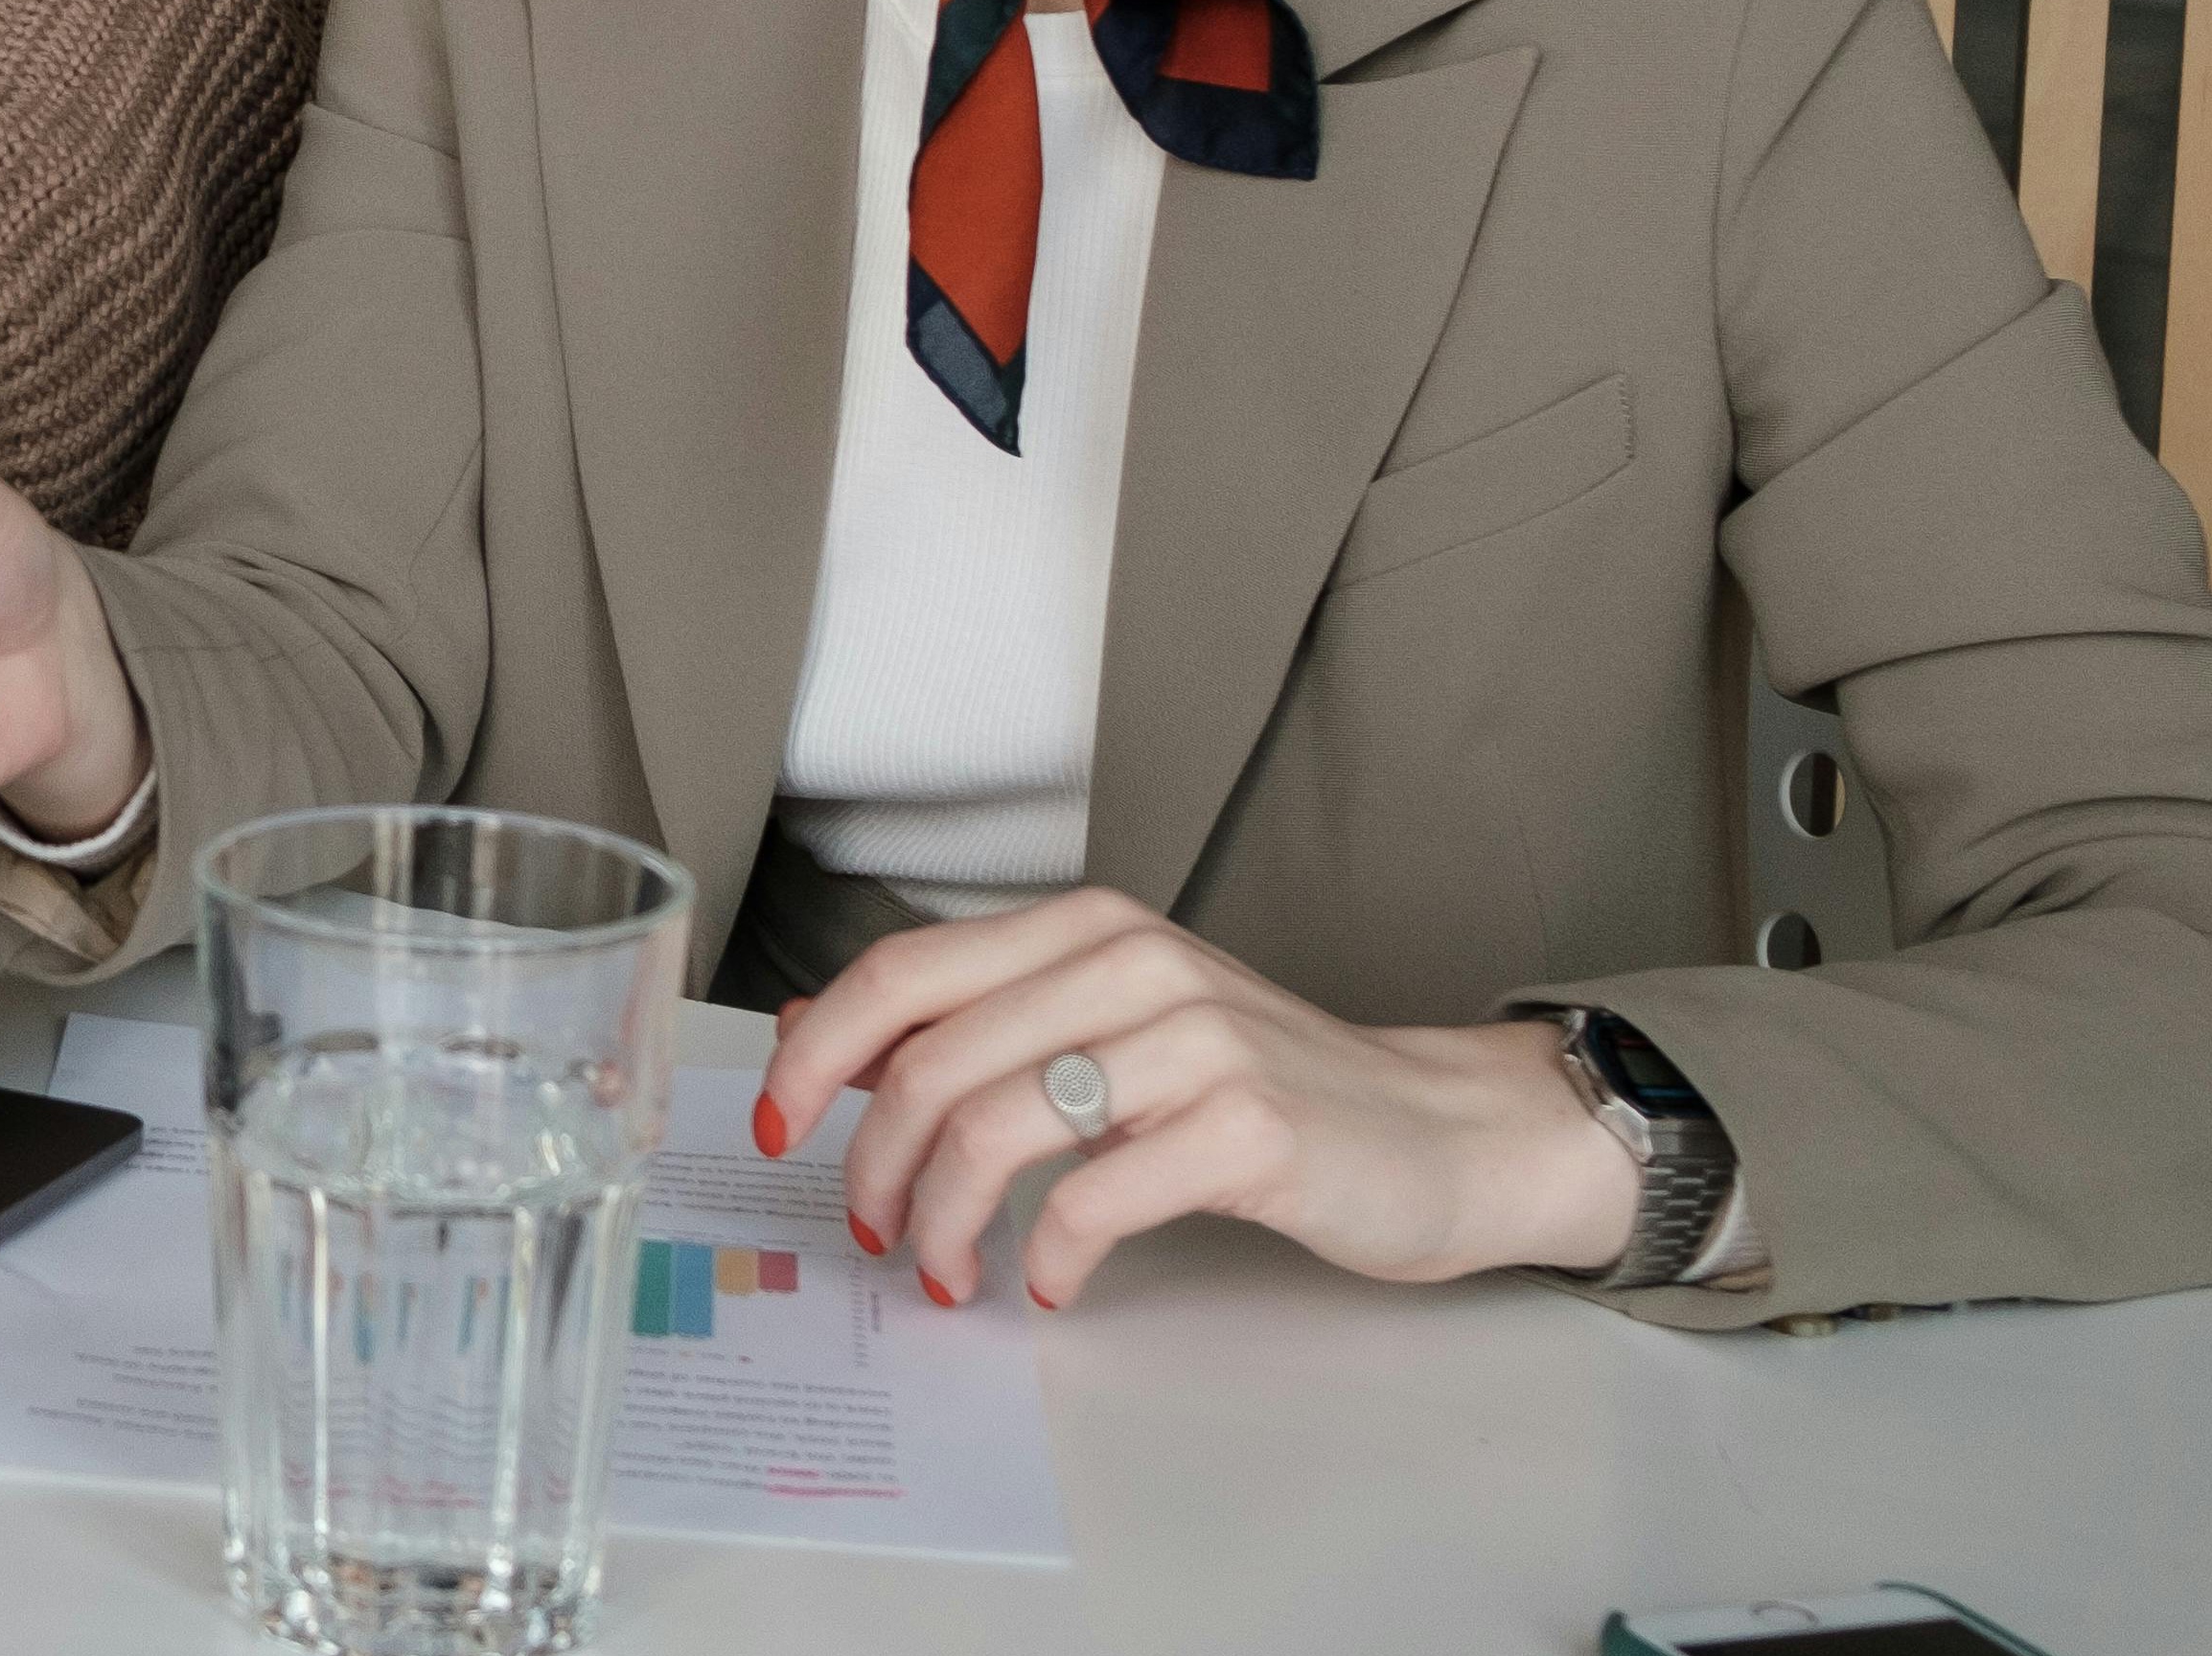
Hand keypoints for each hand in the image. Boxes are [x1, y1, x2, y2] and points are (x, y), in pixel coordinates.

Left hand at [753, 888, 1639, 1308]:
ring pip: (993, 1133)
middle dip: (872, 1165)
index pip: (901, 972)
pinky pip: (1091, 1201)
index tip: (775, 1124)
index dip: (816, 1052)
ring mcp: (1194, 1041)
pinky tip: (1054, 1283)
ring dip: (945, 1224)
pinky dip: (1050, 1258)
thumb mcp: (1106, 1026)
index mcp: (1084, 928)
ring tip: (949, 1272)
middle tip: (875, 1233)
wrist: (1437, 1132)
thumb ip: (975, 1022)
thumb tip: (813, 1034)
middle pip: (931, 1064)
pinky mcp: (1247, 1129)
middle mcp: (1132, 963)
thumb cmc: (1259, 1086)